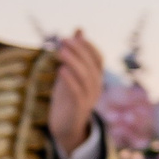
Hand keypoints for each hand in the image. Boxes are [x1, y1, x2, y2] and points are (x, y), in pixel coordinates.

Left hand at [48, 28, 105, 158]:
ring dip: (73, 62)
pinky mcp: (78, 109)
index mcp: (96, 79)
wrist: (66, 128)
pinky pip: (77, 92)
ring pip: (85, 78)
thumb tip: (79, 30)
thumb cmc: (68, 98)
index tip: (74, 35)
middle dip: (78, 51)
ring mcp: (89, 99)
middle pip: (91, 66)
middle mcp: (96, 88)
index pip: (98, 59)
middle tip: (63, 40)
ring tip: (60, 51)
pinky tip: (60, 70)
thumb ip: (75, 54)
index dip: (88, 46)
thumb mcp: (71, 73)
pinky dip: (70, 80)